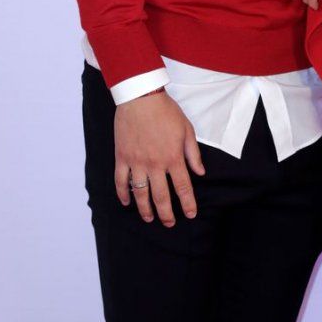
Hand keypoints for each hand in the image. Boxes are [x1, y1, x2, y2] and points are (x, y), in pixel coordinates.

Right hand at [114, 91, 205, 225]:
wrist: (141, 98)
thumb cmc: (166, 111)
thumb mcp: (187, 129)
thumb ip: (193, 153)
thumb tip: (200, 172)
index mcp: (173, 157)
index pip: (183, 187)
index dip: (188, 203)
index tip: (190, 214)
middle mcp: (155, 164)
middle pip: (161, 196)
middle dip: (167, 214)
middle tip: (169, 223)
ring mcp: (137, 162)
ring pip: (141, 193)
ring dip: (145, 209)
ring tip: (149, 218)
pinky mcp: (122, 158)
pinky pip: (121, 181)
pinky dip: (123, 194)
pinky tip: (127, 202)